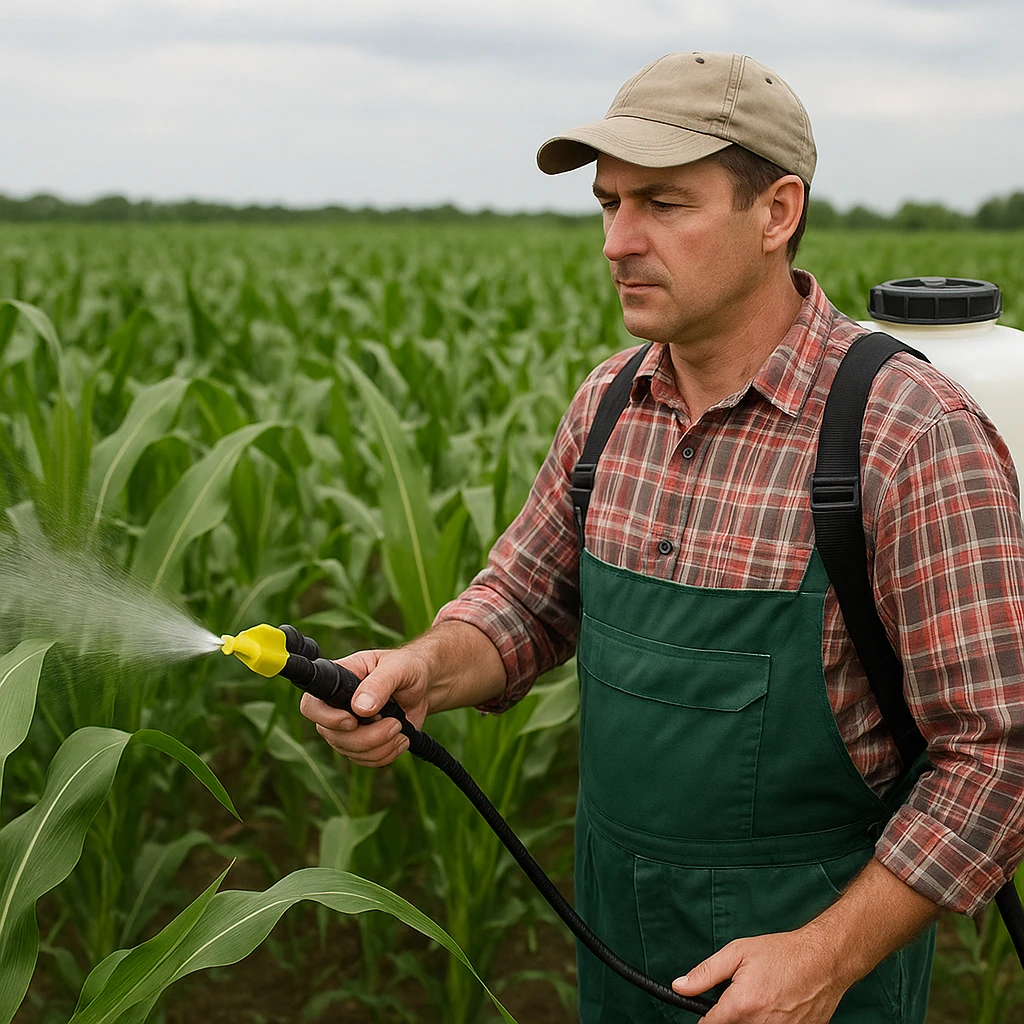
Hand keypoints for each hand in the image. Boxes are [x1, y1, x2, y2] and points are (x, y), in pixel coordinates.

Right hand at [299, 647, 429, 767]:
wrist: (422, 687)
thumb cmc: (407, 668)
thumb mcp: (397, 668)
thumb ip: (379, 684)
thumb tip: (360, 707)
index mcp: (338, 681)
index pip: (312, 705)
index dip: (327, 718)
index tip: (353, 721)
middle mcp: (336, 707)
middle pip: (332, 735)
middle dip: (367, 736)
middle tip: (395, 723)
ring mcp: (346, 729)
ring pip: (350, 751)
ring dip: (381, 746)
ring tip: (401, 728)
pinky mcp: (361, 744)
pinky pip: (365, 761)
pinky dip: (386, 754)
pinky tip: (401, 739)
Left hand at [671, 928, 847, 1023]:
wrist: (823, 960)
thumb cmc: (781, 953)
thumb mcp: (737, 953)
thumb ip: (705, 973)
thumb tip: (680, 986)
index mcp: (742, 1005)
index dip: (706, 1020)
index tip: (709, 1014)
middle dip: (732, 1015)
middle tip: (743, 996)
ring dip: (751, 1020)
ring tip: (763, 998)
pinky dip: (771, 1021)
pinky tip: (778, 1007)